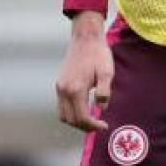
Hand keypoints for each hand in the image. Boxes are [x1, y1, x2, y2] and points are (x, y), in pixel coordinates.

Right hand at [55, 12, 113, 131]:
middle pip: (70, 120)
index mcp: (76, 89)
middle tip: (98, 125)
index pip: (81, 118)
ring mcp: (60, 87)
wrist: (85, 38)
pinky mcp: (59, 83)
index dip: (93, 126)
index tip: (104, 126)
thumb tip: (101, 109)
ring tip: (91, 120)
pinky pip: (62, 105)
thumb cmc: (98, 54)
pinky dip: (71, 112)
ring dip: (76, 121)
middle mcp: (64, 90)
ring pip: (63, 114)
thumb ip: (104, 92)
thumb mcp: (106, 73)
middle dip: (84, 126)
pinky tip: (83, 108)